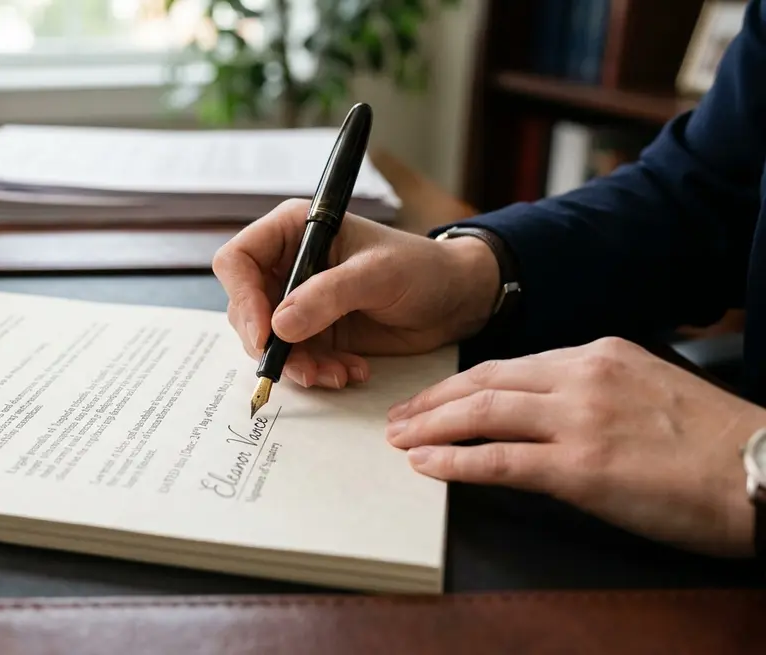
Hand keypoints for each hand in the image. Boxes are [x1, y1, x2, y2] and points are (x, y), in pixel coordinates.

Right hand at [212, 199, 498, 388]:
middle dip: (270, 344)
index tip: (263, 333)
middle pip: (245, 308)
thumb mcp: (377, 274)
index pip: (238, 260)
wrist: (455, 300)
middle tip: (302, 367)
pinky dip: (318, 372)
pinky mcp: (314, 333)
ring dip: (298, 365)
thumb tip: (279, 325)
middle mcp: (287, 265)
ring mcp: (298, 302)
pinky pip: (296, 360)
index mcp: (293, 232)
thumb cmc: (421, 268)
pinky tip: (351, 371)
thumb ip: (328, 295)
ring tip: (337, 374)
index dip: (242, 297)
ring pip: (268, 342)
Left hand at [386, 336, 761, 557]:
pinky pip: (497, 461)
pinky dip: (454, 462)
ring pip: (481, 413)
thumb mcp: (647, 389)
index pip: (510, 365)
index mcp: (598, 354)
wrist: (762, 472)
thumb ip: (593, 389)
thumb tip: (545, 409)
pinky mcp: (581, 468)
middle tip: (398, 416)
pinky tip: (426, 466)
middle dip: (432, 401)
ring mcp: (580, 420)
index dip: (461, 384)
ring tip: (398, 439)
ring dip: (429, 427)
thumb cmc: (712, 443)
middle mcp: (583, 377)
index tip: (433, 398)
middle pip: (484, 382)